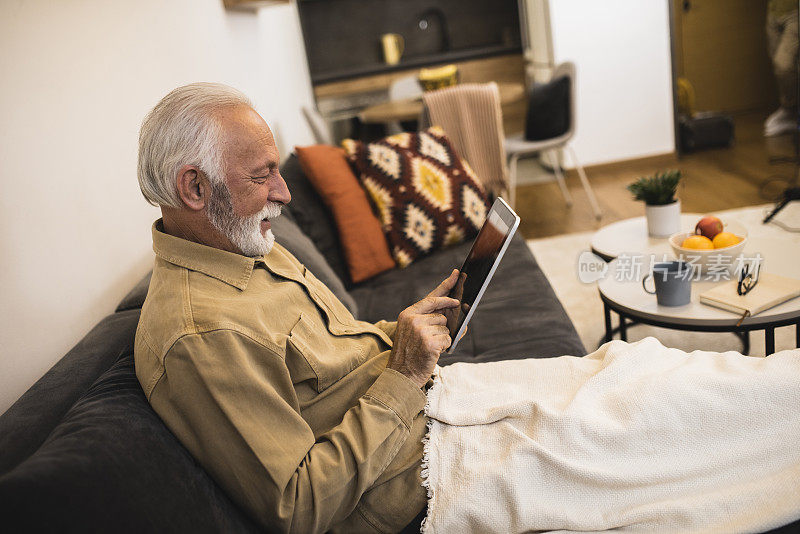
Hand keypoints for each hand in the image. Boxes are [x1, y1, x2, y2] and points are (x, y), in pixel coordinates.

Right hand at [387, 269, 459, 387]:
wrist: (401, 375)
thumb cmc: (409, 353)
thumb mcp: (412, 331)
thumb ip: (428, 318)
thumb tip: (455, 308)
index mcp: (408, 314)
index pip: (431, 297)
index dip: (446, 286)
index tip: (456, 275)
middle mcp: (414, 319)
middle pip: (442, 316)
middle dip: (441, 328)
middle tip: (429, 340)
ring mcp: (421, 330)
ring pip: (446, 328)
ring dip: (442, 339)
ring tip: (428, 347)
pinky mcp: (430, 342)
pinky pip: (448, 339)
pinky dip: (444, 347)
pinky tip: (432, 353)